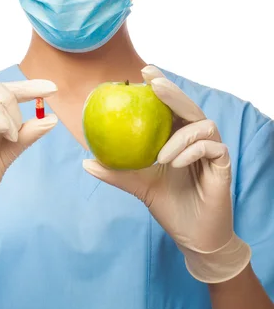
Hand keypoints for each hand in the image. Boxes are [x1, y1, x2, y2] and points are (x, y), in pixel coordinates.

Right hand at [0, 75, 57, 255]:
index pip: (2, 89)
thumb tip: (52, 118)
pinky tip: (3, 131)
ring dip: (1, 109)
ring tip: (12, 135)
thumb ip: (26, 135)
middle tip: (20, 126)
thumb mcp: (7, 154)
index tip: (52, 89)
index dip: (27, 86)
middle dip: (12, 96)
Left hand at [83, 65, 250, 282]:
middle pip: (189, 106)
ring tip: (160, 155)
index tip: (144, 72)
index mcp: (178, 136)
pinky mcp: (223, 165)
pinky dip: (192, 151)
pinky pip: (212, 147)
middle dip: (172, 92)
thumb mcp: (138, 184)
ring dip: (180, 135)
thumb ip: (116, 172)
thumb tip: (85, 160)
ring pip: (203, 124)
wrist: (193, 236)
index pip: (171, 105)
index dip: (161, 84)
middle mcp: (196, 138)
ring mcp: (212, 150)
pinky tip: (175, 163)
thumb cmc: (168, 204)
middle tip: (153, 84)